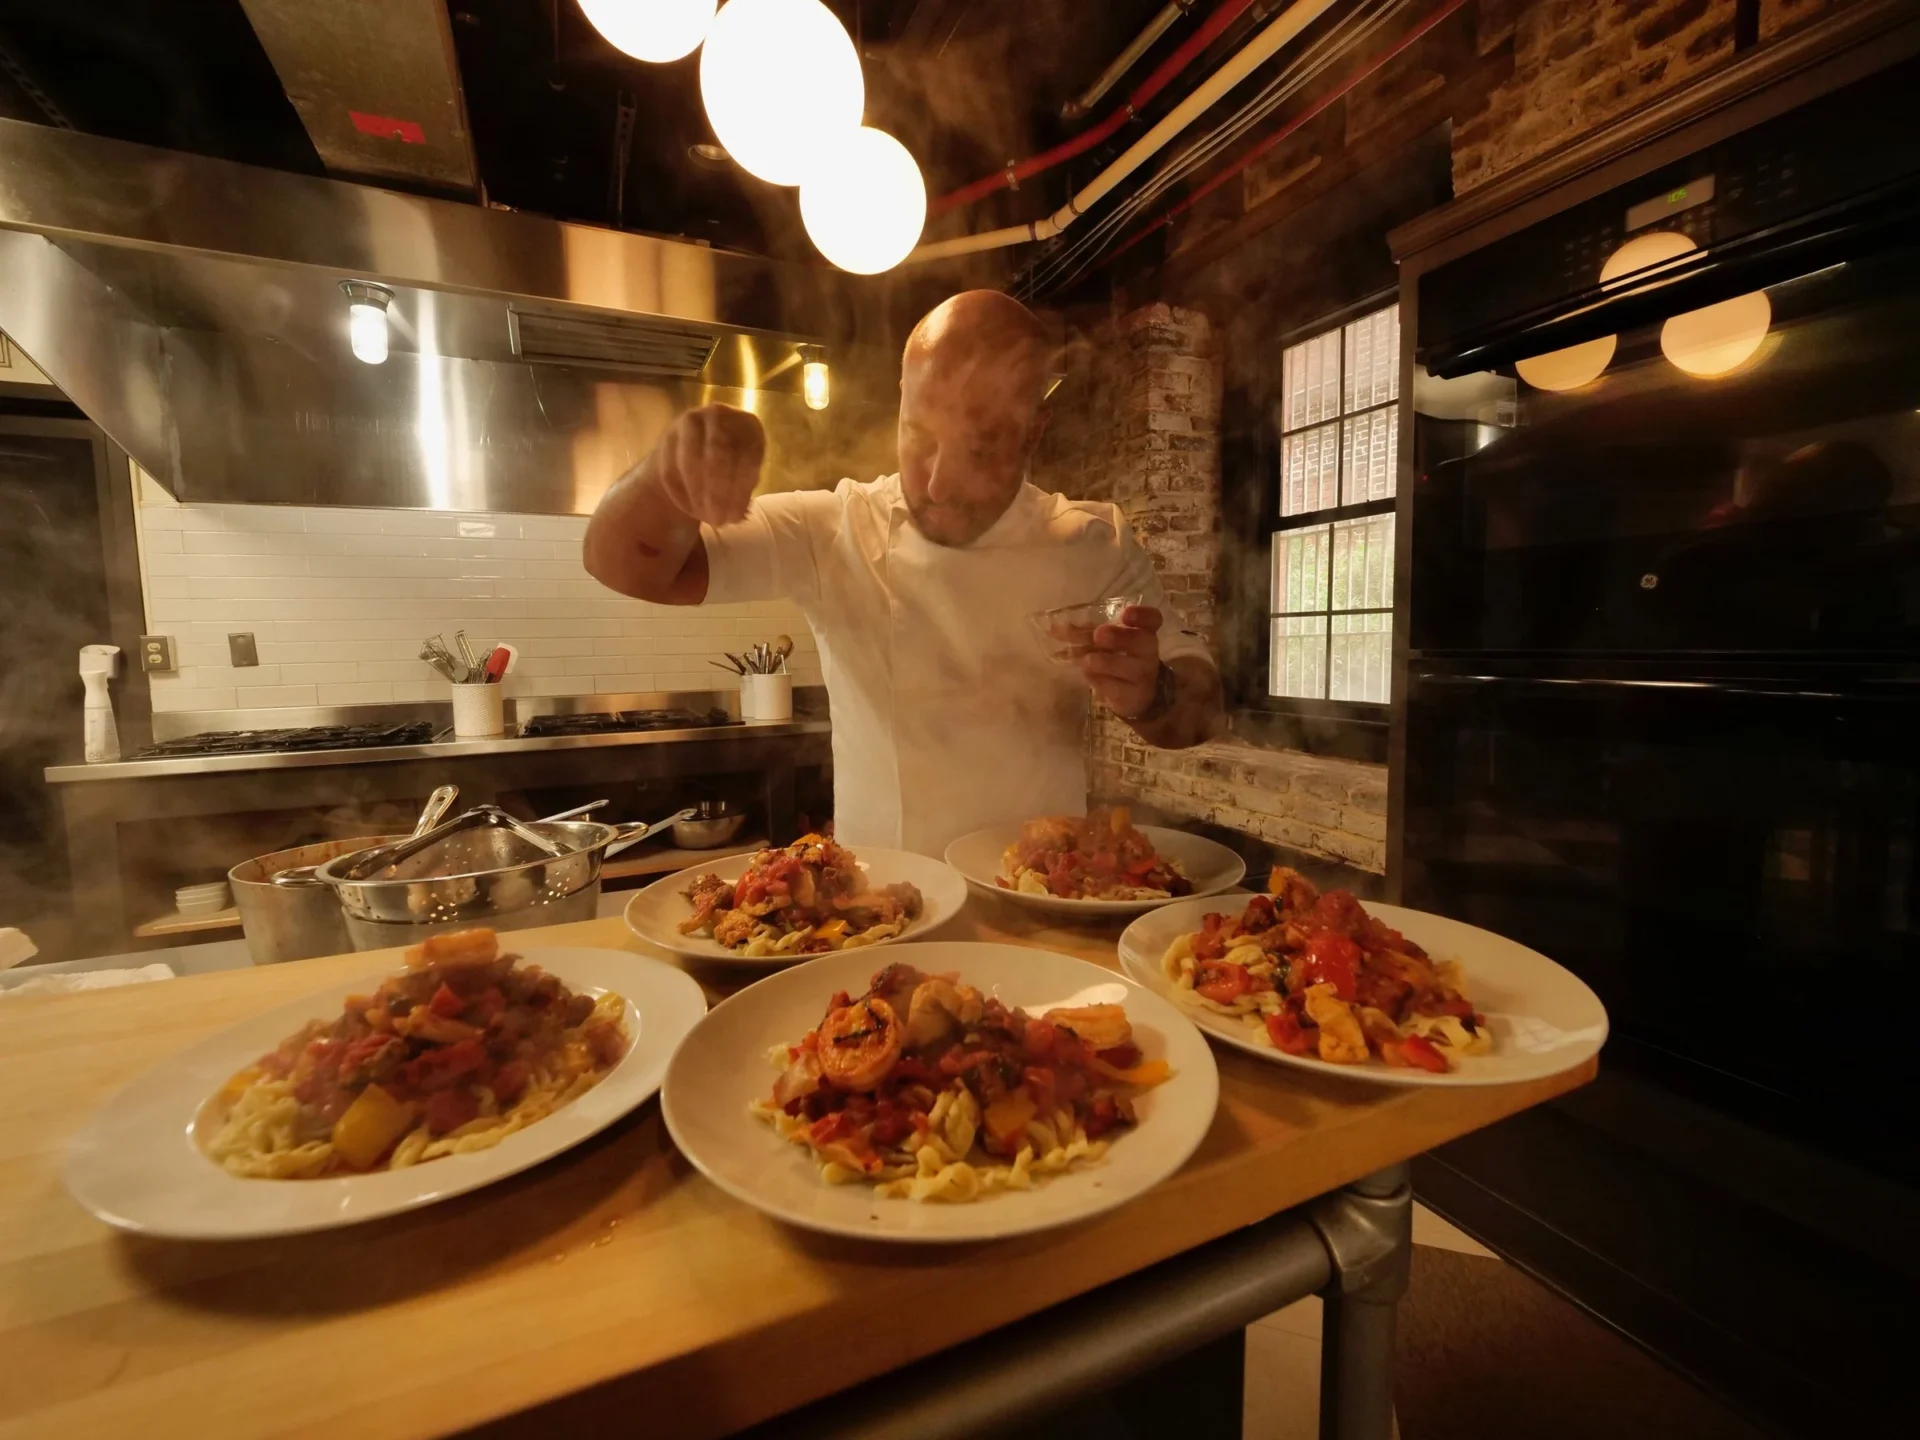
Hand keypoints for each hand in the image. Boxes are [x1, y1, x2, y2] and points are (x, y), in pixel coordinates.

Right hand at [648, 404, 765, 526]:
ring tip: (705, 517)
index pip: (748, 457)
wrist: (695, 448)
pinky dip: (680, 492)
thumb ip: (745, 490)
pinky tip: (689, 509)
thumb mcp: (745, 475)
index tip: (735, 517)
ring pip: (692, 460)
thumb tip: (740, 514)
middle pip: (719, 454)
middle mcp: (721, 415)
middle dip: (718, 492)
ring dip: (698, 493)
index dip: (741, 491)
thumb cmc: (731, 467)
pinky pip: (671, 466)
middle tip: (718, 520)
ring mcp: (693, 420)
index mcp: (749, 425)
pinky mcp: (670, 434)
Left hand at [1078, 605, 1162, 718]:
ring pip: (1126, 667)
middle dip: (1120, 637)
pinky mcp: (1130, 697)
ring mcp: (1141, 677)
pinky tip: (1087, 674)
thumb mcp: (1109, 643)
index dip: (1142, 615)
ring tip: (1088, 660)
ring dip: (1105, 661)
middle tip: (1099, 634)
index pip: (1152, 619)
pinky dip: (1098, 680)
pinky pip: (1114, 687)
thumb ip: (1087, 632)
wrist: (1137, 697)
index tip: (1126, 614)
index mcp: (1144, 632)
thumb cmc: (1119, 661)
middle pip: (1141, 641)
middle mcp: (1147, 653)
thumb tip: (1054, 628)